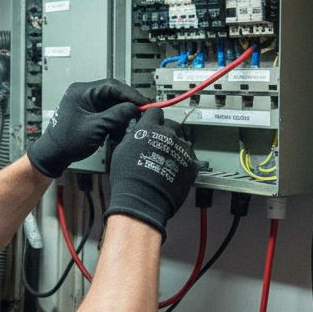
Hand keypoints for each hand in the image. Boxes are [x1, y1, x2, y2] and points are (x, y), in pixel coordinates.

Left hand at [27, 79, 145, 177]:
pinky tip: (117, 132)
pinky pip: (107, 113)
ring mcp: (87, 103)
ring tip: (126, 127)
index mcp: (82, 91)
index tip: (143, 103)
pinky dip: (115, 122)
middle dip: (127, 106)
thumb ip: (116, 116)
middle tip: (140, 114)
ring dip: (121, 116)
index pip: (112, 86)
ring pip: (112, 104)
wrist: (54, 155)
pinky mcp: (90, 113)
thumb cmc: (66, 141)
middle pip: (114, 94)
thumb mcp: (96, 128)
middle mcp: (84, 94)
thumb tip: (134, 108)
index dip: (130, 94)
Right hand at [104, 109, 197, 237]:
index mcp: (149, 128)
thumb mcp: (121, 151)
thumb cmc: (128, 178)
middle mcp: (168, 134)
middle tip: (160, 145)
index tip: (154, 122)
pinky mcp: (191, 164)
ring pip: (182, 141)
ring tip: (166, 162)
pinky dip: (183, 163)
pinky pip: (189, 158)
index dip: (154, 118)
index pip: (155, 112)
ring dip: (176, 148)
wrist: (143, 199)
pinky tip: (174, 171)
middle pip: (172, 125)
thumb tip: (136, 132)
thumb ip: (132, 136)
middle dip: (167, 132)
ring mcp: (182, 149)